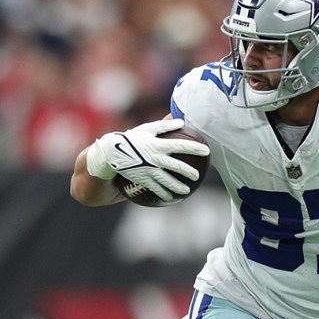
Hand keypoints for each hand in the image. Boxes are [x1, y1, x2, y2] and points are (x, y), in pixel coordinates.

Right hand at [87, 120, 209, 200]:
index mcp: (158, 144)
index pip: (181, 145)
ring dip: (178, 187)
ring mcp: (149, 170)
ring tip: (186, 191)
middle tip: (197, 176)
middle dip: (189, 172)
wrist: (111, 152)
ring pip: (168, 181)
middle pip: (177, 166)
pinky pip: (155, 188)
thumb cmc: (132, 138)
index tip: (207, 151)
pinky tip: (169, 198)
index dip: (195, 148)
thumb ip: (164, 125)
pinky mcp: (143, 179)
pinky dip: (163, 194)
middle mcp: (156, 158)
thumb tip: (180, 121)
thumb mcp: (147, 129)